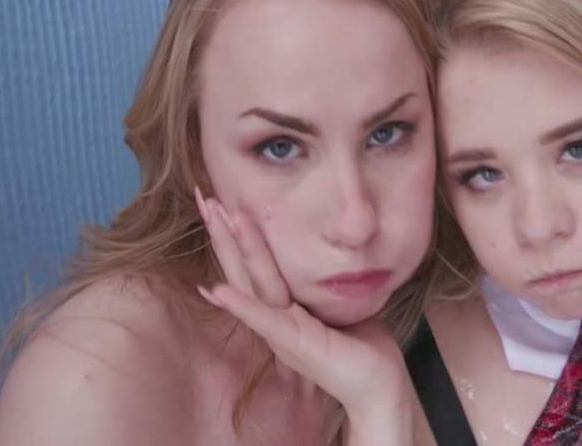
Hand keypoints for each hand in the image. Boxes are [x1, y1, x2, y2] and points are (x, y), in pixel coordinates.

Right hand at [193, 188, 412, 439]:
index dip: (233, 234)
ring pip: (252, 283)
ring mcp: (281, 332)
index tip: (219, 199)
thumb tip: (321, 252)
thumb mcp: (334, 306)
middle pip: (241, 269)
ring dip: (233, 250)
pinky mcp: (296, 344)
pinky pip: (265, 320)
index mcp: (282, 308)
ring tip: (218, 218)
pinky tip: (217, 290)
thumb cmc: (359, 346)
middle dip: (222, 232)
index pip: (251, 265)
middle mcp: (275, 318)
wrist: (377, 385)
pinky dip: (240, 304)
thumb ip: (317, 284)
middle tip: (203, 196)